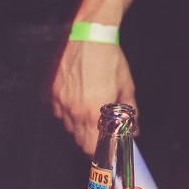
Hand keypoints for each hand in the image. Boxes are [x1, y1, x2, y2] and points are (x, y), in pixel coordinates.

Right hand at [52, 38, 136, 155]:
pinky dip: (68, 115)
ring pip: (68, 128)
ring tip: (90, 116)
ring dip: (79, 128)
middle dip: (90, 140)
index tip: (105, 148)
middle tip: (100, 132)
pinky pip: (59, 113)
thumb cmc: (110, 59)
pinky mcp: (54, 92)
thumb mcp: (127, 87)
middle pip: (79, 140)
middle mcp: (76, 111)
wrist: (91, 36)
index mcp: (95, 113)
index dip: (99, 151)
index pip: (92, 147)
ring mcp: (62, 102)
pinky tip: (78, 105)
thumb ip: (130, 113)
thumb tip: (134, 129)